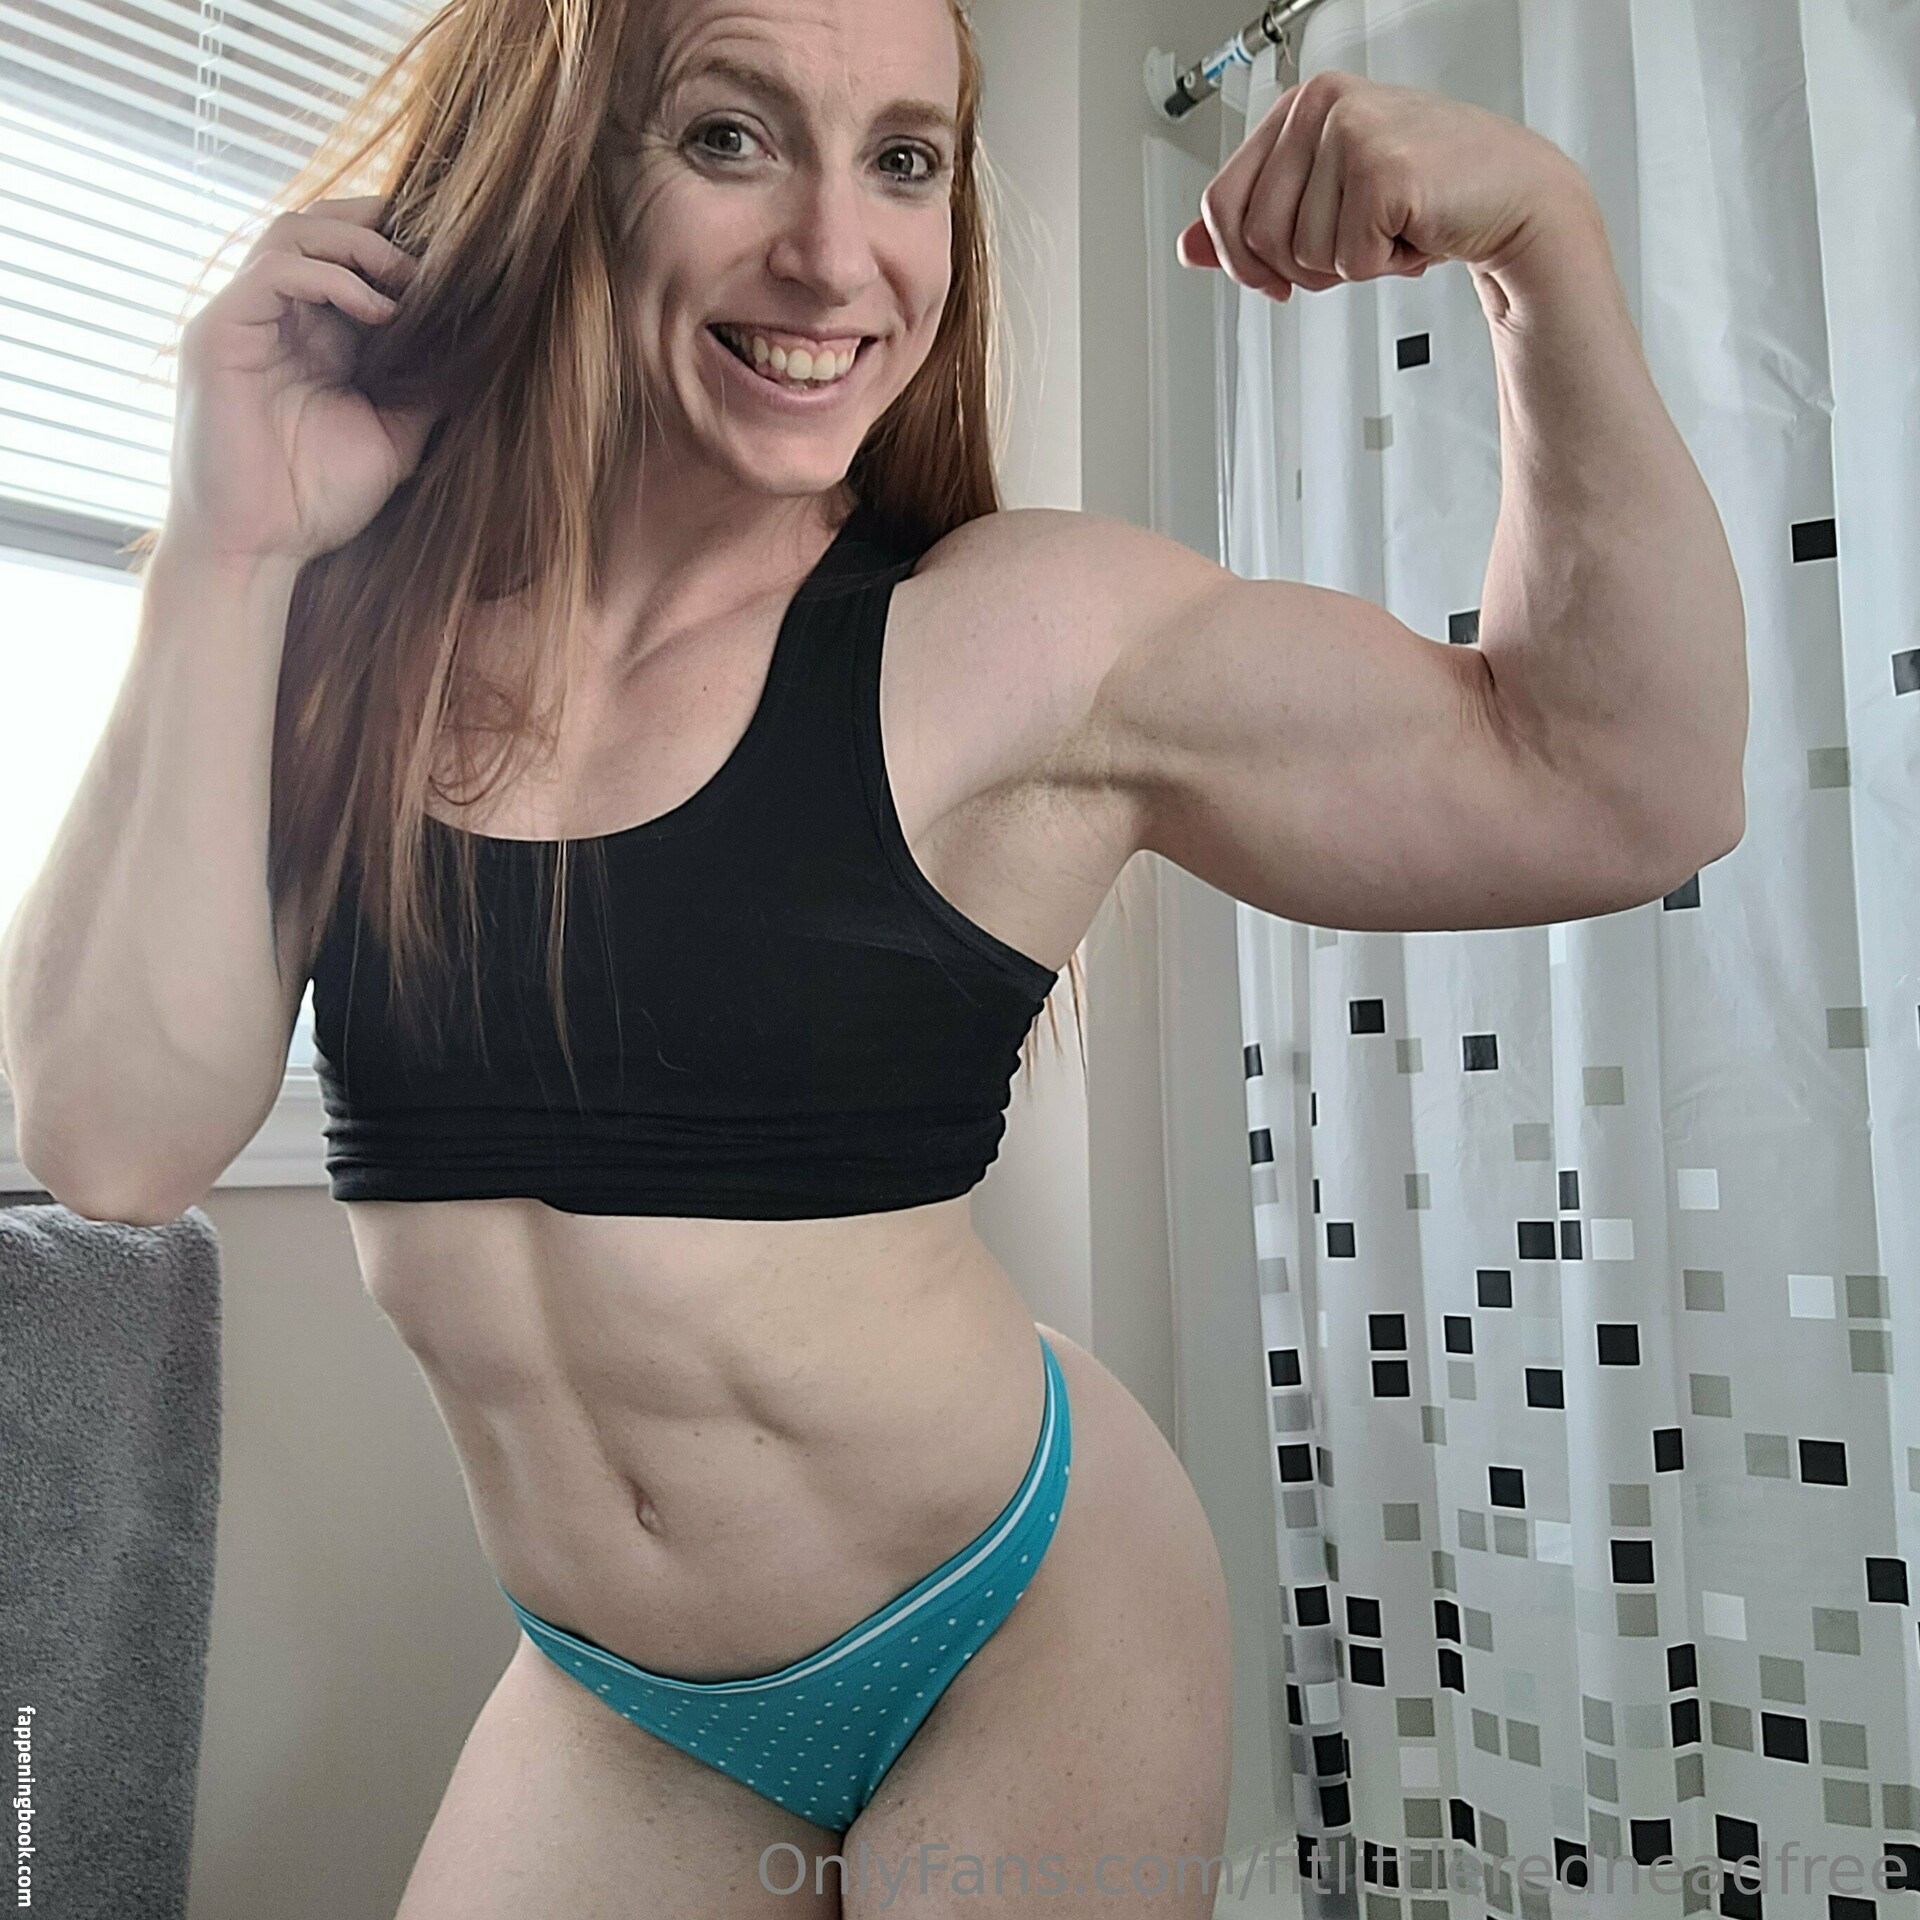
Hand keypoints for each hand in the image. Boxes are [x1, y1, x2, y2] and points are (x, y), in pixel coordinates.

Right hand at [167, 194, 441, 568]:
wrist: (259, 551)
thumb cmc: (317, 502)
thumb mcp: (394, 436)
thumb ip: (427, 390)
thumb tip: (483, 354)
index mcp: (311, 334)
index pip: (345, 255)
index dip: (395, 244)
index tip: (454, 259)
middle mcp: (274, 317)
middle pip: (316, 226)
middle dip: (378, 228)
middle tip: (436, 253)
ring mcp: (242, 320)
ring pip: (291, 233)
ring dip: (358, 244)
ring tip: (410, 278)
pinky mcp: (218, 335)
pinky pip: (273, 273)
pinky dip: (331, 277)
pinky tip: (379, 309)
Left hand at [1178, 71, 1588, 299]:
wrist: (1513, 195)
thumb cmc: (1425, 194)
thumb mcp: (1325, 201)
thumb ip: (1254, 220)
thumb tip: (1187, 249)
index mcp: (1300, 106)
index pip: (1221, 202)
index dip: (1239, 260)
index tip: (1271, 280)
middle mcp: (1321, 106)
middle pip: (1256, 237)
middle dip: (1303, 267)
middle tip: (1355, 245)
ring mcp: (1351, 132)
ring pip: (1303, 255)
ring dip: (1351, 265)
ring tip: (1392, 229)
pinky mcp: (1383, 170)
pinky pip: (1349, 262)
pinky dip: (1384, 267)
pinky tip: (1414, 231)